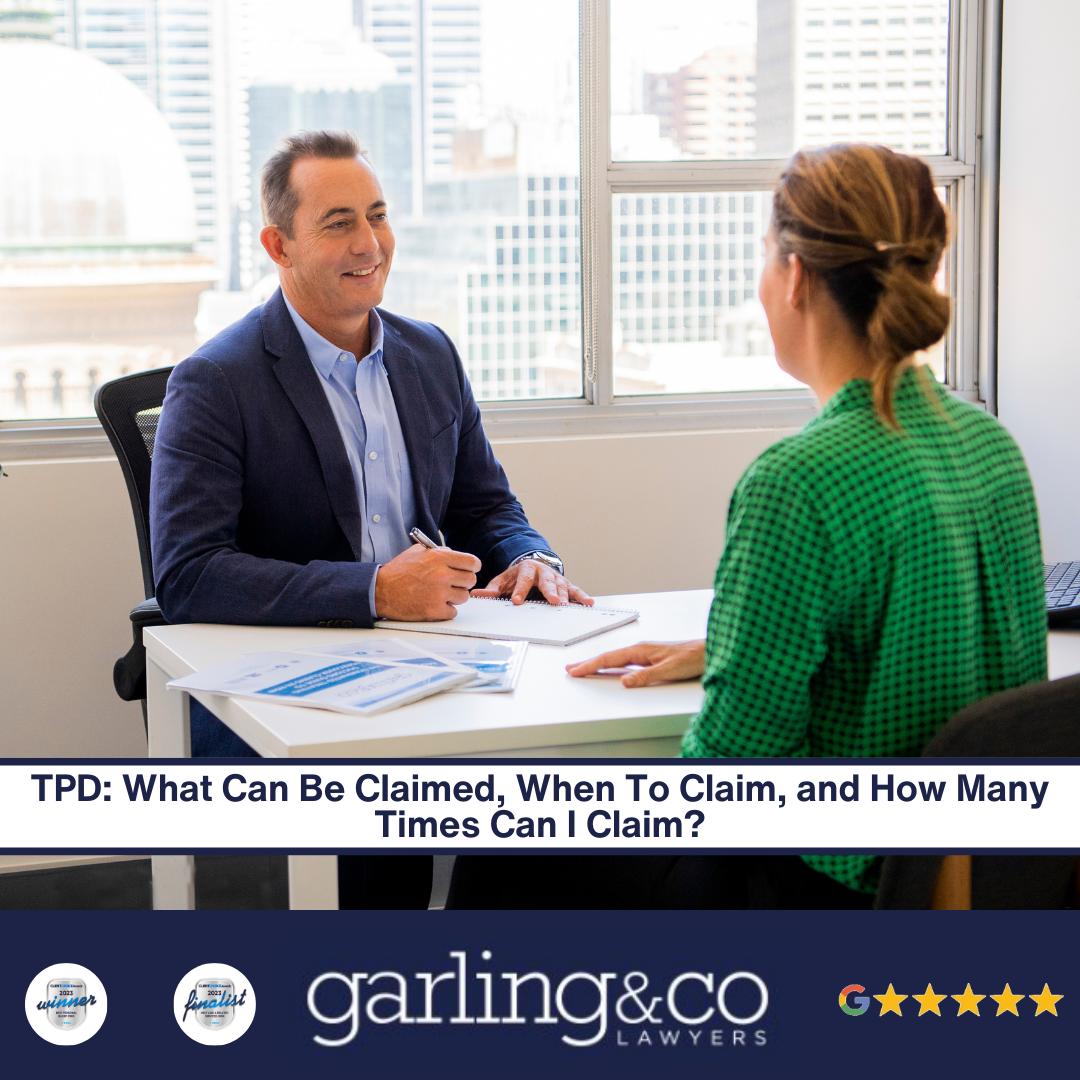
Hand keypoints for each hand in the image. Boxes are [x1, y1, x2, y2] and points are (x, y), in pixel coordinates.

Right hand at [374, 543, 481, 619]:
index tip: (468, 570)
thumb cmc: (397, 572)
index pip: (473, 562)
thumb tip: (455, 554)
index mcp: (439, 557)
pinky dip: (445, 610)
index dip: (472, 567)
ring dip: (454, 597)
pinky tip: (434, 604)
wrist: (379, 591)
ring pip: (463, 597)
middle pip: (471, 580)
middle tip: (452, 584)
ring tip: (439, 594)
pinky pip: (453, 612)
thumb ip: (439, 551)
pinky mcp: (435, 610)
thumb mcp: (417, 552)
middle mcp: (442, 574)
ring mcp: (439, 593)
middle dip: (462, 582)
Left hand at [471, 559, 593, 606]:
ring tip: (567, 606)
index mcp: (526, 569)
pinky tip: (589, 603)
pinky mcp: (565, 584)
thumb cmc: (516, 577)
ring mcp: (556, 577)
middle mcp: (543, 572)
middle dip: (550, 591)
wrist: (531, 567)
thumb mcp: (502, 581)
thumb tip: (475, 594)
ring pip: (562, 586)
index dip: (520, 590)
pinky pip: (575, 590)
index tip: (517, 601)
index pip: (523, 580)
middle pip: (547, 581)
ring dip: (566, 596)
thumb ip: (492, 589)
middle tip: (553, 601)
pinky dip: (582, 596)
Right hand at [566, 640, 704, 686]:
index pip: (609, 659)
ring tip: (583, 668)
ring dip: (598, 663)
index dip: (590, 666)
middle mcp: (640, 649)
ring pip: (615, 658)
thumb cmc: (692, 658)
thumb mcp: (669, 671)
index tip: (575, 671)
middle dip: (588, 663)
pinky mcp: (650, 657)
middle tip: (570, 669)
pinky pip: (624, 660)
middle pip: (608, 657)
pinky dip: (611, 664)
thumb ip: (645, 677)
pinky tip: (609, 668)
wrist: (708, 652)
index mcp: (640, 650)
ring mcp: (644, 652)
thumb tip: (624, 682)